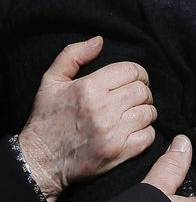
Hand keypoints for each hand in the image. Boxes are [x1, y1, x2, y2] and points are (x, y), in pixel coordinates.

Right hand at [19, 37, 155, 201]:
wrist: (40, 160)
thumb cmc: (46, 118)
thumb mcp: (51, 81)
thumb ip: (73, 55)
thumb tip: (99, 41)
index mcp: (89, 88)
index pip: (131, 70)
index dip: (138, 73)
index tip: (134, 79)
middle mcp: (103, 109)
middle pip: (142, 91)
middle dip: (143, 91)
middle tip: (134, 97)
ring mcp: (112, 133)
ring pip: (148, 112)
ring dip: (146, 111)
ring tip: (134, 113)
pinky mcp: (118, 153)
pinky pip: (148, 136)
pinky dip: (146, 131)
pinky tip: (134, 130)